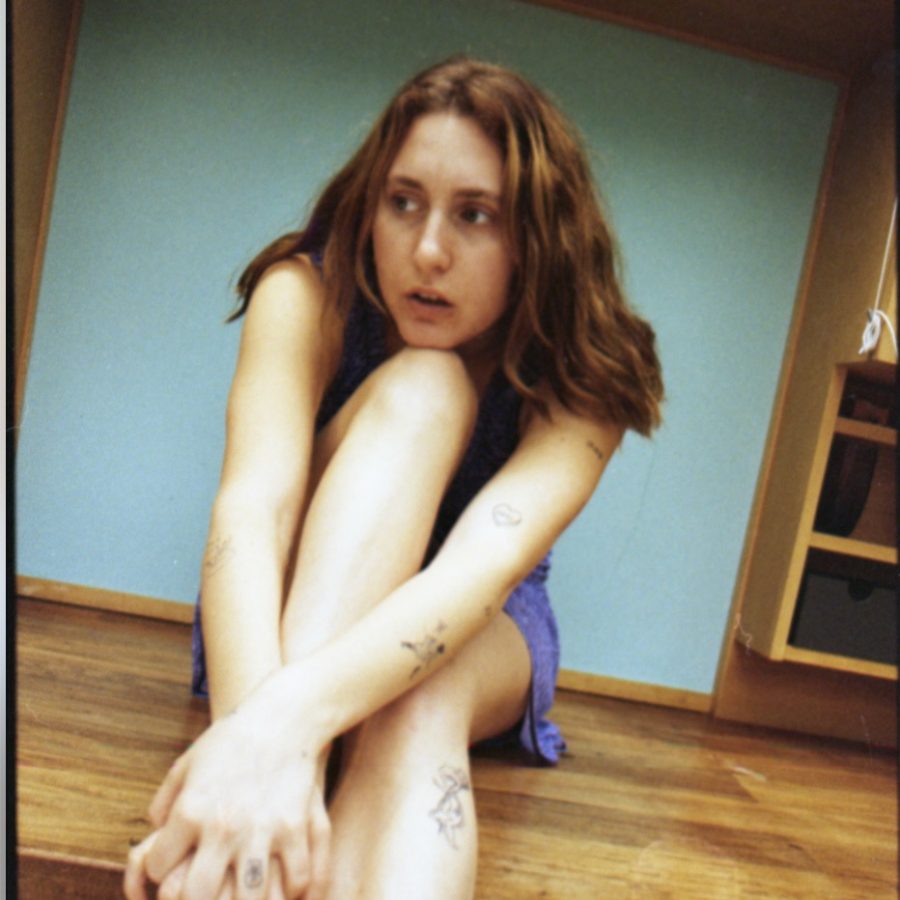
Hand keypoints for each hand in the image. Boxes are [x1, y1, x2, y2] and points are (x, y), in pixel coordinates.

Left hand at [123, 701, 330, 898]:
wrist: (283, 717)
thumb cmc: (232, 739)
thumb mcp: (187, 763)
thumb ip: (164, 801)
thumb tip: (154, 831)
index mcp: (191, 810)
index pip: (157, 869)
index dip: (160, 871)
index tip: (172, 865)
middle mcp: (223, 826)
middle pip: (197, 897)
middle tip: (207, 891)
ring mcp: (262, 830)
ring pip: (247, 899)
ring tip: (243, 895)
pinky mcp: (296, 828)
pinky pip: (296, 879)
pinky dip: (292, 891)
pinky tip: (285, 885)